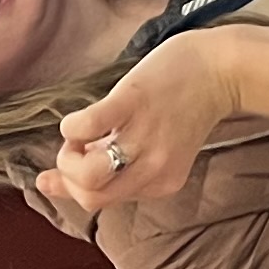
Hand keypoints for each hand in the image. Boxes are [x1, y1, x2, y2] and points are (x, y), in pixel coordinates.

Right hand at [52, 29, 238, 211]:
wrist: (222, 66)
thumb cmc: (183, 104)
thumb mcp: (151, 146)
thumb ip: (107, 168)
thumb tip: (45, 183)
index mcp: (160, 183)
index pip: (98, 202)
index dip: (77, 181)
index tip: (78, 156)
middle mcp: (154, 168)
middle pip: (90, 197)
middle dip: (68, 175)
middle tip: (76, 147)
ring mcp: (144, 138)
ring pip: (88, 176)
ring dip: (67, 157)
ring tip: (78, 136)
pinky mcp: (133, 103)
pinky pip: (85, 128)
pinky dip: (71, 127)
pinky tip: (80, 117)